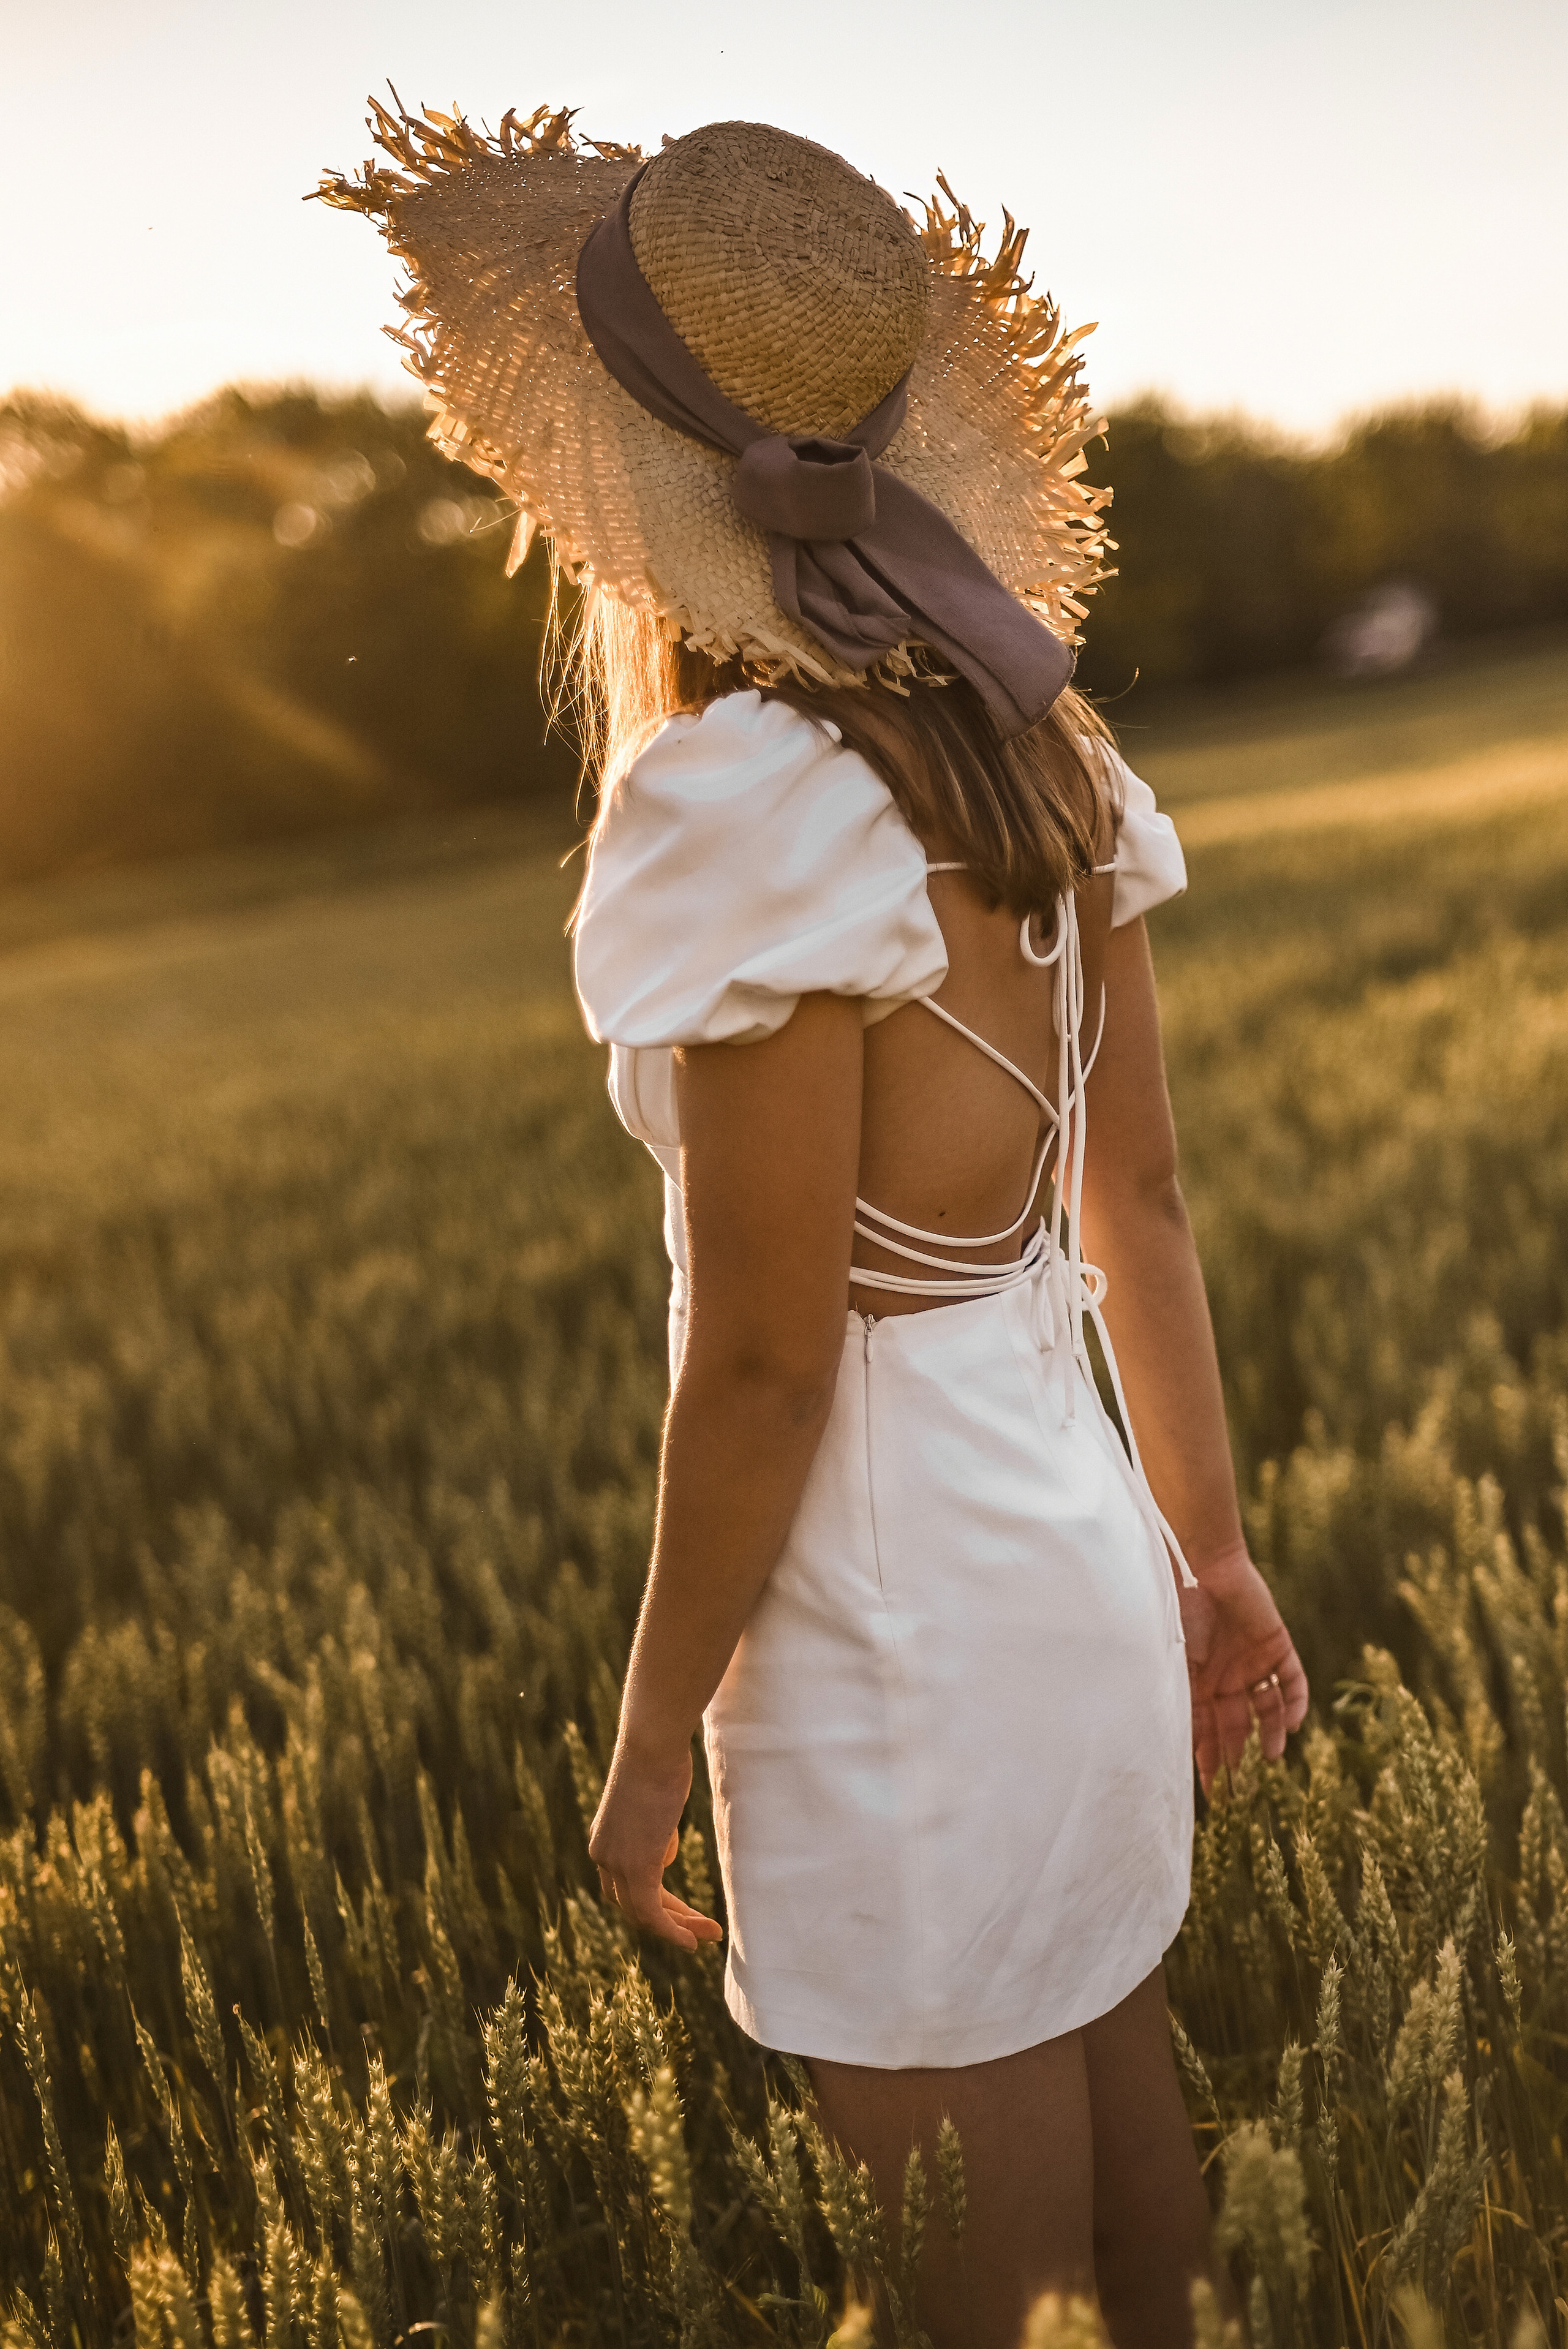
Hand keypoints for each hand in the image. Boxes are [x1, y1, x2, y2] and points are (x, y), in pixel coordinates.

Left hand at [587, 1738, 724, 1952]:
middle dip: (670, 1920)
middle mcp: (603, 1856)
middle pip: (632, 1905)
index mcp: (604, 1841)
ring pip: (643, 1914)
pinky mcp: (637, 1866)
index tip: (684, 1911)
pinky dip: (672, 1931)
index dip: (655, 1903)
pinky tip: (692, 1941)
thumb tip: (663, 1852)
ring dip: (678, 1928)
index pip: (624, 1887)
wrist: (652, 1745)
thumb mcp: (654, 1801)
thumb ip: (655, 1830)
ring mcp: (616, 1863)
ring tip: (710, 1934)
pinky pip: (653, 1913)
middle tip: (702, 1930)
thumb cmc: (659, 1760)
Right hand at [1180, 1543, 1308, 1792]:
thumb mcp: (1176, 1661)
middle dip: (1236, 1758)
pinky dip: (1294, 1703)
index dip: (1208, 1762)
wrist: (1205, 1566)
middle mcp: (1226, 1677)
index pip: (1204, 1731)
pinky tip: (1292, 1724)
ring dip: (1269, 1734)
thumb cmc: (1182, 1611)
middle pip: (1235, 1726)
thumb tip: (1174, 1743)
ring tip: (1271, 1758)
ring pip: (1266, 1709)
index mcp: (1198, 1682)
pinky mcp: (1276, 1645)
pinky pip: (1291, 1681)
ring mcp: (1252, 1662)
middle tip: (1241, 1792)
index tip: (1211, 1794)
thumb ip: (1182, 1698)